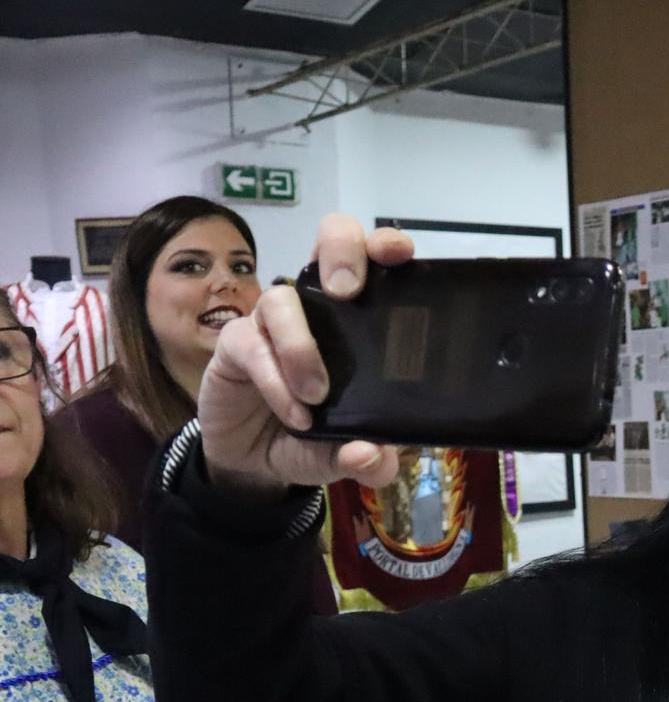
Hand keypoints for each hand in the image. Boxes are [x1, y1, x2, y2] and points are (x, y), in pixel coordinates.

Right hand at [199, 214, 413, 495]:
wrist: (257, 461)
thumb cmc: (318, 439)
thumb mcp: (352, 457)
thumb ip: (372, 462)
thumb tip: (372, 454)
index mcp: (361, 316)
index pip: (375, 260)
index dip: (385, 245)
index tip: (399, 254)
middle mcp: (319, 306)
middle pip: (328, 240)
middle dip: (341, 252)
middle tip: (346, 293)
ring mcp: (276, 321)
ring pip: (282, 299)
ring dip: (301, 346)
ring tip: (317, 396)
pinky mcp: (237, 343)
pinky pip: (251, 345)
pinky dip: (275, 380)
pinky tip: (295, 414)